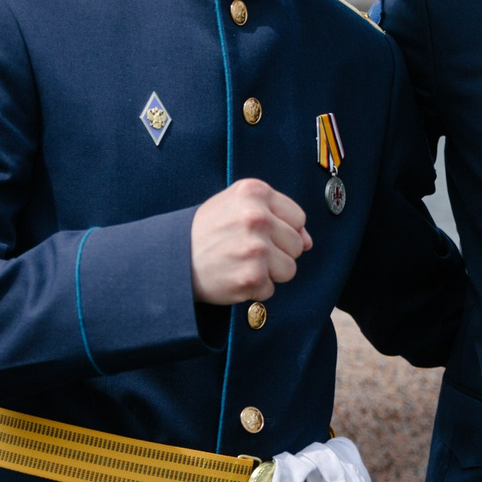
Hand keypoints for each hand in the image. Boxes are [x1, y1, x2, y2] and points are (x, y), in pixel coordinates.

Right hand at [190, 179, 310, 305]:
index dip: (281, 230)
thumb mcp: (237, 207)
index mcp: (255, 192)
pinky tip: (234, 276)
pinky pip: (271, 289)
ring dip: (269, 273)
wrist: (172, 259)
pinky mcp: (251, 276)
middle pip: (297, 245)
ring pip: (290, 269)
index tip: (257, 233)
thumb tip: (308, 241)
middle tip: (246, 251)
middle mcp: (256, 217)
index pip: (298, 218)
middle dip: (277, 253)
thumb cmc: (208, 231)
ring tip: (242, 264)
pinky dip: (254, 289)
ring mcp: (255, 248)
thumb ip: (276, 216)